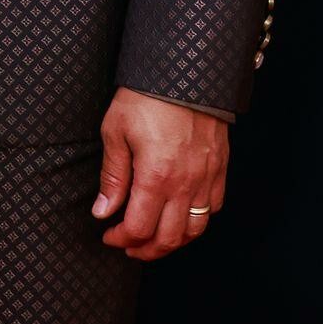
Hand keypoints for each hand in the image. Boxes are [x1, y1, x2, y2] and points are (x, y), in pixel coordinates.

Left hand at [92, 86, 228, 260]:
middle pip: (169, 238)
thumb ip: (112, 176)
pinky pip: (213, 209)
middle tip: (128, 247)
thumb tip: (103, 212)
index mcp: (155, 177)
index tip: (108, 235)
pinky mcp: (219, 169)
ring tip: (153, 240)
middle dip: (145, 250)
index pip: (139, 228)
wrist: (184, 73)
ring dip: (172, 242)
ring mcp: (206, 178)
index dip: (121, 238)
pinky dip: (197, 222)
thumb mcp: (115, 131)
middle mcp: (185, 185)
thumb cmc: (145, 98)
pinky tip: (180, 216)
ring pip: (194, 230)